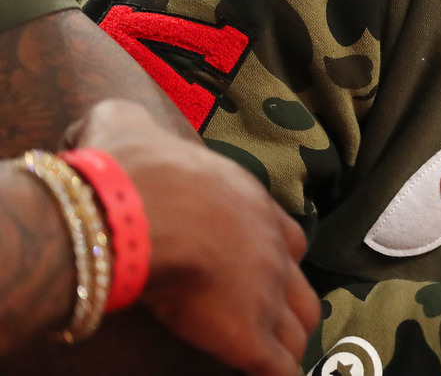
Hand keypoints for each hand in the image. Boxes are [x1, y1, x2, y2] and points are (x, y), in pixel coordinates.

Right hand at [65, 100, 319, 375]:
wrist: (131, 213)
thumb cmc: (131, 170)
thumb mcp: (126, 126)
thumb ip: (127, 124)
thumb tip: (106, 124)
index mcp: (251, 203)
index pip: (286, 234)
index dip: (275, 253)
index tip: (259, 265)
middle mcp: (271, 248)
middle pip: (300, 283)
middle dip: (290, 301)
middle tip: (271, 315)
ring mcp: (264, 293)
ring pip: (297, 326)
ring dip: (288, 340)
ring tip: (276, 351)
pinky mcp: (246, 335)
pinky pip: (276, 366)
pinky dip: (277, 374)